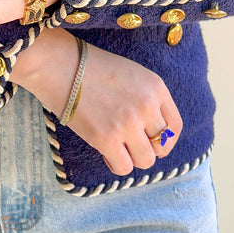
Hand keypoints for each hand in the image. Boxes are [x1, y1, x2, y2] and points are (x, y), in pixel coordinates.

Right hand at [10, 28, 182, 175]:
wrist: (59, 65)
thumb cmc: (89, 67)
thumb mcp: (129, 74)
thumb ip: (145, 98)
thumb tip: (150, 131)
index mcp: (155, 87)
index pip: (174, 126)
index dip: (165, 140)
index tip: (151, 141)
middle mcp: (146, 106)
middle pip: (161, 147)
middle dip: (145, 147)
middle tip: (127, 142)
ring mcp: (127, 123)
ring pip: (145, 161)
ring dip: (131, 157)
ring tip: (115, 145)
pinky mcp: (106, 138)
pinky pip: (124, 167)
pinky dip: (115, 163)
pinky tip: (104, 151)